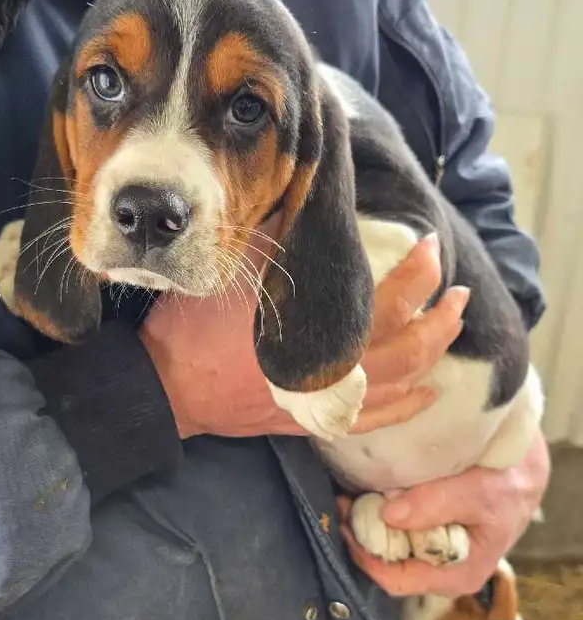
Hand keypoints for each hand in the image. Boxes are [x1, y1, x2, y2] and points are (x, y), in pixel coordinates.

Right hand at [140, 226, 467, 440]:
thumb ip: (275, 236)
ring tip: (451, 324)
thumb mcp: (233, 269)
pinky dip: (406, 407)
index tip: (430, 244)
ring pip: (401, 384)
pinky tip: (427, 392)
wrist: (164, 388)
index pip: (390, 299)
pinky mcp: (309, 422)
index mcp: (317, 327)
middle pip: (409, 345)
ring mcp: (323, 400)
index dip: (418, 271)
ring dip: (433, 352)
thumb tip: (305, 197)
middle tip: (455, 288)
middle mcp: (332, 368)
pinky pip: (372, 421)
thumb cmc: (193, 329)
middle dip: (439, 314)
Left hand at [337, 429, 549, 597]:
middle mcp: (439, 573)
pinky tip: (370, 490)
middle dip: (362, 535)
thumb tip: (389, 515)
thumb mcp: (482, 492)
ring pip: (388, 546)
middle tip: (342, 500)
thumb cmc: (510, 486)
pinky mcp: (427, 535)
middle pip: (387, 563)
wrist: (524, 471)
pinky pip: (395, 530)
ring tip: (350, 492)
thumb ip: (437, 503)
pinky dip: (380, 511)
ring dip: (368, 521)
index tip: (345, 522)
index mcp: (456, 576)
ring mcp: (432, 556)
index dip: (365, 555)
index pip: (396, 580)